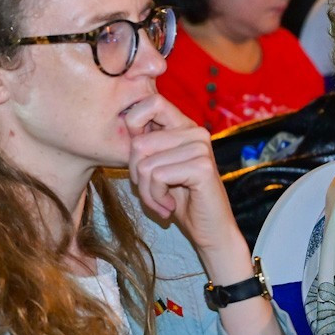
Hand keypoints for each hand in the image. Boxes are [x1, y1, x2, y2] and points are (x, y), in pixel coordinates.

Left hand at [122, 93, 242, 253]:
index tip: (140, 159)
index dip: (134, 125)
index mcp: (184, 126)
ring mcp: (200, 147)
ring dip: (146, 192)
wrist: (210, 232)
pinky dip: (155, 198)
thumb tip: (123, 121)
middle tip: (152, 193)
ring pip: (145, 164)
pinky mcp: (201, 167)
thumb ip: (145, 145)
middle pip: (139, 143)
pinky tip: (170, 207)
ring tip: (162, 202)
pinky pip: (157, 177)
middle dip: (136, 176)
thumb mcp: (157, 168)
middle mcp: (195, 131)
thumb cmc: (180, 201)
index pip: (151, 102)